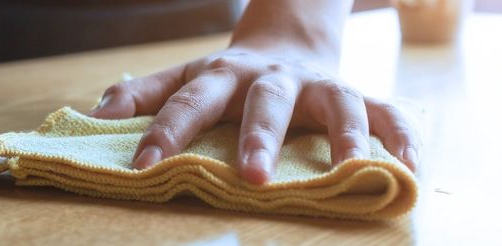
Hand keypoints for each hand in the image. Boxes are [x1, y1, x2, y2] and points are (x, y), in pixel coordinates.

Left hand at [89, 46, 417, 184]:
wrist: (288, 40)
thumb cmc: (225, 77)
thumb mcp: (184, 77)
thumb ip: (142, 95)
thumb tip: (91, 114)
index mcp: (221, 75)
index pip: (187, 102)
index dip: (164, 134)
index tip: (143, 168)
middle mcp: (272, 78)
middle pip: (265, 101)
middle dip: (259, 136)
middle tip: (251, 177)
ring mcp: (320, 85)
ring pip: (340, 103)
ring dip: (345, 135)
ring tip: (348, 170)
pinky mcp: (357, 94)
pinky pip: (390, 113)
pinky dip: (403, 140)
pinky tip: (410, 171)